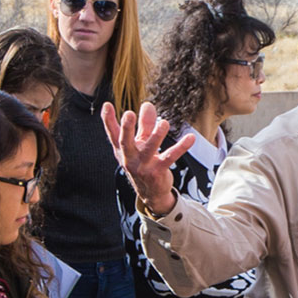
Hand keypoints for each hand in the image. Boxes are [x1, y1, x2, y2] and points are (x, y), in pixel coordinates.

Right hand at [100, 101, 194, 216]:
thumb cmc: (143, 162)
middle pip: (125, 142)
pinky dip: (181, 147)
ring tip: (164, 123)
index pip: (113, 134)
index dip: (108, 120)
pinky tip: (190, 138)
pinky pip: (170, 157)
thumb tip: (148, 104)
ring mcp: (143, 166)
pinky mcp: (158, 171)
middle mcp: (130, 158)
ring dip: (156, 135)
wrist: (150, 193)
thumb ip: (144, 124)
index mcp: (122, 150)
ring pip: (150, 149)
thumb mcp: (141, 143)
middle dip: (127, 128)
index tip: (106, 105)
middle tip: (128, 114)